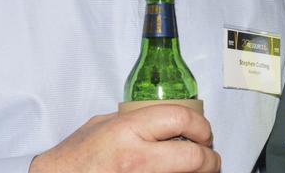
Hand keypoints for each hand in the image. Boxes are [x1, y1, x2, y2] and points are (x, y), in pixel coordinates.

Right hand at [31, 104, 218, 172]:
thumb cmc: (75, 158)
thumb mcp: (103, 124)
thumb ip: (134, 119)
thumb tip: (163, 117)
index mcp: (128, 131)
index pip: (181, 120)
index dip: (202, 126)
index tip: (204, 132)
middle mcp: (136, 159)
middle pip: (194, 158)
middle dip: (209, 159)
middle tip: (209, 158)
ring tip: (195, 169)